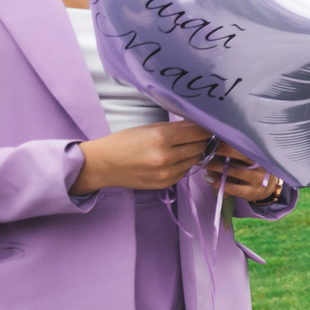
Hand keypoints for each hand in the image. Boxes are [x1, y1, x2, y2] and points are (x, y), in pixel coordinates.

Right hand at [72, 119, 213, 193]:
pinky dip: (183, 164)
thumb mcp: (149, 128)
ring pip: (196, 159)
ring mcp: (167, 173)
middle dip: (199, 140)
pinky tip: (170, 160)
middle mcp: (166, 157)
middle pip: (200, 146)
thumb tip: (200, 125)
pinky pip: (185, 171)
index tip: (206, 125)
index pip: (198, 132)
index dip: (205, 127)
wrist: (103, 165)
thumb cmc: (124, 142)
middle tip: (191, 136)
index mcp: (161, 138)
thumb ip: (176, 127)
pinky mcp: (166, 184)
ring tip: (178, 148)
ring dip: (192, 152)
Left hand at [203, 146, 286, 204]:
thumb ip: (241, 151)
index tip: (218, 137)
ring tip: (206, 163)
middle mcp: (263, 166)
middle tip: (210, 148)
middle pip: (244, 155)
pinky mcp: (251, 192)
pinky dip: (219, 183)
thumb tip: (219, 139)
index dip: (233, 140)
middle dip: (224, 150)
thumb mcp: (252, 158)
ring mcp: (259, 180)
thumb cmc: (254, 169)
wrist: (267, 190)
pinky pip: (234, 188)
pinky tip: (209, 179)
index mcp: (263, 154)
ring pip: (237, 171)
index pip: (248, 144)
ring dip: (218, 167)